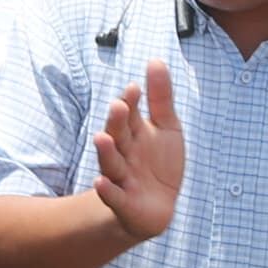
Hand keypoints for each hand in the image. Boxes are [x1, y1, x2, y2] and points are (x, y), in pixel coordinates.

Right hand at [91, 62, 182, 244]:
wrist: (158, 207)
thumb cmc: (159, 163)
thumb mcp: (166, 127)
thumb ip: (160, 97)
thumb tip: (155, 60)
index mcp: (134, 133)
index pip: (131, 114)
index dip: (132, 102)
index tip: (134, 88)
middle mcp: (124, 152)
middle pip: (118, 134)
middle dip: (117, 121)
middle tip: (118, 105)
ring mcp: (122, 177)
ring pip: (111, 162)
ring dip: (106, 151)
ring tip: (101, 138)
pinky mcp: (123, 202)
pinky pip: (113, 196)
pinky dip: (107, 191)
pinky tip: (100, 183)